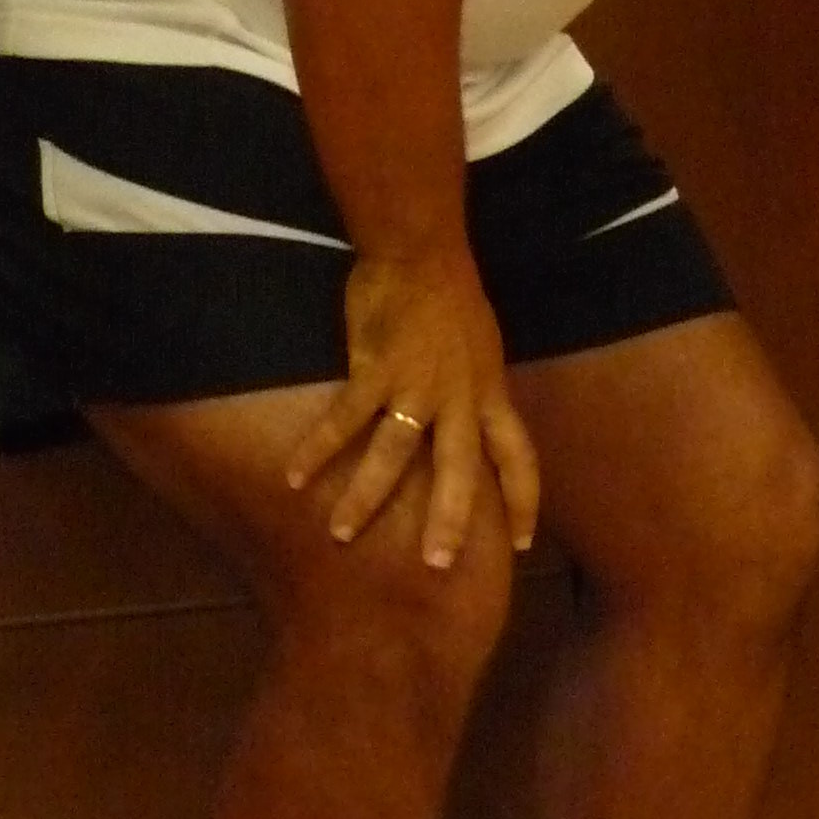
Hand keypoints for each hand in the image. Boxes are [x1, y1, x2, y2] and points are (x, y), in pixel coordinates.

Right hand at [286, 245, 540, 569]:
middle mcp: (459, 397)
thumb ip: (475, 396)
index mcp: (489, 393)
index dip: (523, 500)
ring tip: (342, 534)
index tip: (523, 543)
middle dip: (451, 520)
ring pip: (395, 454)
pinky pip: (345, 419)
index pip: (518, 456)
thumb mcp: (481, 353)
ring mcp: (417, 386)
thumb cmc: (451, 299)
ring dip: (367, 497)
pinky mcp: (375, 371)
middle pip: (462, 470)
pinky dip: (318, 449)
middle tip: (438, 565)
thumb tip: (469, 431)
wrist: (421, 253)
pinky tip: (295, 477)